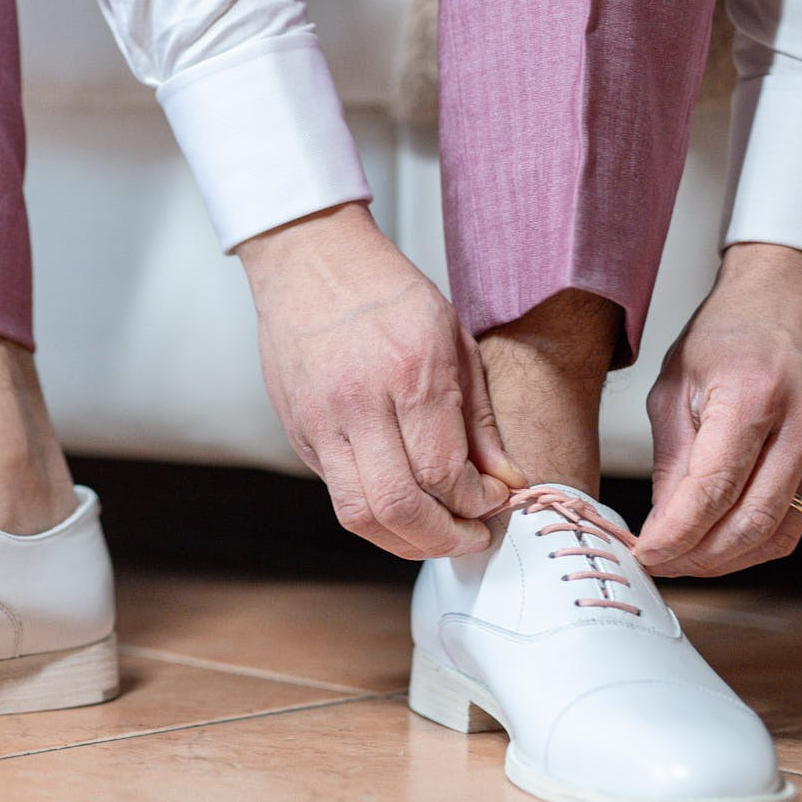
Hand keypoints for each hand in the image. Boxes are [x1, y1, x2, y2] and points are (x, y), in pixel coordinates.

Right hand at [237, 202, 519, 557]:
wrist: (309, 260)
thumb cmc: (384, 291)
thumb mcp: (454, 339)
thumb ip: (478, 418)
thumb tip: (503, 478)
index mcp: (406, 372)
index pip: (442, 472)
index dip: (476, 503)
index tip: (494, 500)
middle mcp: (357, 403)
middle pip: (398, 508)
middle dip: (444, 538)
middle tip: (471, 535)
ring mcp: (319, 422)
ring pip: (359, 516)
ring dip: (405, 540)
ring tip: (436, 532)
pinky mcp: (299, 434)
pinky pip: (338, 494)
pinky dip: (375, 512)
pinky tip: (402, 501)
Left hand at [635, 243, 801, 576]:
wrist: (793, 294)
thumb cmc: (731, 328)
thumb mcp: (676, 381)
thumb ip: (672, 457)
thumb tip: (662, 522)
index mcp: (752, 397)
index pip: (712, 490)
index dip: (675, 535)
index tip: (645, 554)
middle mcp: (799, 425)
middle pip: (748, 524)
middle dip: (697, 557)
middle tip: (658, 563)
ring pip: (776, 533)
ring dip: (727, 560)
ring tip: (684, 559)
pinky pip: (795, 520)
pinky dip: (756, 542)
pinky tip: (722, 543)